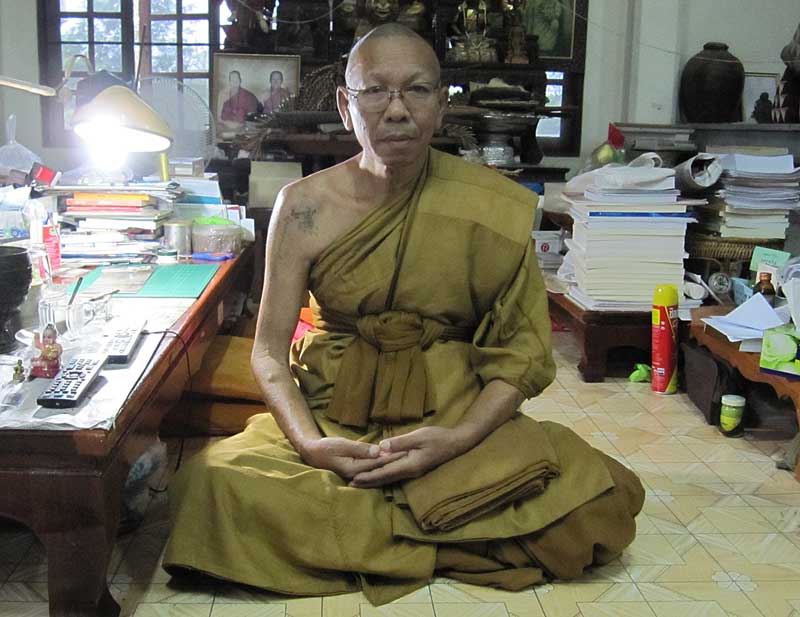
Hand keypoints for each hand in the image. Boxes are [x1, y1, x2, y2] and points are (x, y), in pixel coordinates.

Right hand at [302, 436, 406, 480]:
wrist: (313, 453)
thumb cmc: (326, 447)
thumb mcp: (342, 445)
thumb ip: (360, 449)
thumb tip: (378, 452)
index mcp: (355, 469)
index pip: (379, 462)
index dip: (393, 456)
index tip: (407, 450)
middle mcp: (357, 475)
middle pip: (381, 468)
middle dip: (396, 462)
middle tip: (413, 454)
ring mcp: (357, 474)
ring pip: (378, 470)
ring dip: (391, 464)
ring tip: (407, 459)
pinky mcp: (356, 471)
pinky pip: (372, 469)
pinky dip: (383, 465)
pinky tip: (391, 462)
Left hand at [349, 426, 467, 488]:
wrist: (456, 443)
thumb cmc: (438, 437)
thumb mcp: (418, 436)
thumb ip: (400, 443)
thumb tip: (381, 448)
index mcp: (410, 465)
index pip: (385, 473)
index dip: (369, 476)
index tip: (354, 479)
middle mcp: (410, 472)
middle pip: (385, 479)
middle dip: (368, 482)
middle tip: (350, 485)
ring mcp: (413, 471)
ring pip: (389, 478)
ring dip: (374, 480)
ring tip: (360, 483)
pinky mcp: (414, 468)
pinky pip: (395, 474)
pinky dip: (383, 476)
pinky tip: (378, 475)